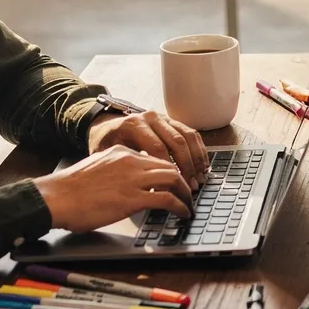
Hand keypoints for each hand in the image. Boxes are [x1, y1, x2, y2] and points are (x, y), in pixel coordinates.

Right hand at [35, 146, 193, 232]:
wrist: (55, 198)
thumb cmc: (69, 190)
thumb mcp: (96, 169)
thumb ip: (115, 171)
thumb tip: (126, 184)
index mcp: (121, 153)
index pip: (156, 157)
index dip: (171, 170)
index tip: (177, 182)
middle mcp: (131, 161)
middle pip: (170, 165)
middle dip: (184, 180)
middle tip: (189, 193)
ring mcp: (133, 179)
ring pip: (174, 178)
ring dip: (186, 193)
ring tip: (189, 204)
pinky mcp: (132, 198)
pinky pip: (167, 199)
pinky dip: (180, 206)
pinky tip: (182, 214)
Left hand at [88, 108, 208, 185]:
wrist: (105, 126)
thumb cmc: (105, 144)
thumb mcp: (107, 155)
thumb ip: (125, 169)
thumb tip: (145, 190)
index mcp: (133, 125)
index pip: (158, 148)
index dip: (168, 169)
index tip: (175, 187)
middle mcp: (150, 118)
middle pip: (176, 142)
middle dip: (187, 166)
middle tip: (192, 186)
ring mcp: (163, 118)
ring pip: (187, 137)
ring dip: (196, 159)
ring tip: (200, 178)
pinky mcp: (172, 121)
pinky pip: (191, 133)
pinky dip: (199, 150)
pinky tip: (202, 164)